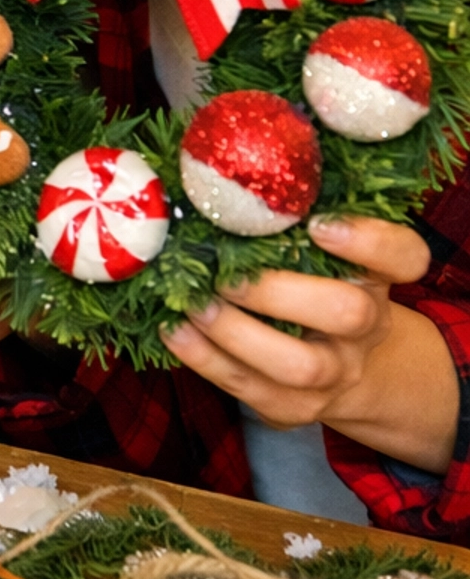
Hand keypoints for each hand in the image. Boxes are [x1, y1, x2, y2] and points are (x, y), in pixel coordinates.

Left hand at [164, 214, 456, 469]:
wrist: (341, 372)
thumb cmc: (313, 287)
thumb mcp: (322, 254)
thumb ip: (291, 221)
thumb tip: (219, 170)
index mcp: (376, 277)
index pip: (404, 256)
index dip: (368, 239)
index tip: (318, 223)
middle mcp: (366, 326)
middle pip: (348, 313)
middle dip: (279, 291)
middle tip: (226, 274)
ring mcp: (334, 373)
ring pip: (299, 365)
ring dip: (235, 332)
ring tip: (193, 303)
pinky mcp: (292, 407)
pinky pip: (249, 388)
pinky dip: (203, 357)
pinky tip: (174, 327)